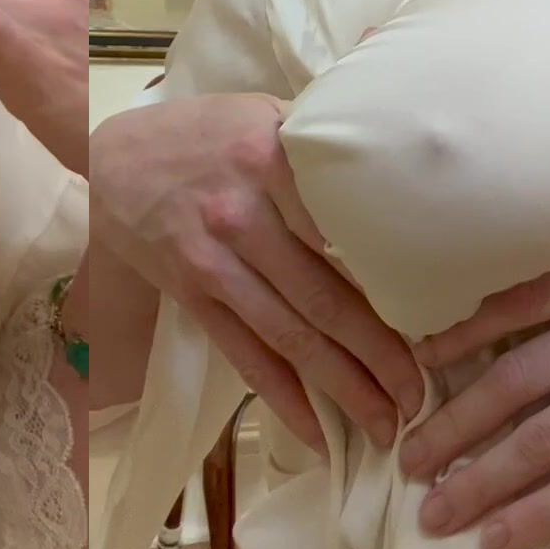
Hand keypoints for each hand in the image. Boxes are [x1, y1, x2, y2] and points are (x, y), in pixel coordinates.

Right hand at [81, 91, 422, 449]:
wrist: (113, 153)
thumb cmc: (208, 132)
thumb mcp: (268, 115)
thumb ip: (321, 152)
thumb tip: (397, 182)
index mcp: (274, 164)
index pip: (346, 234)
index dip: (392, 285)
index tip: (436, 324)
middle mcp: (244, 218)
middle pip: (324, 298)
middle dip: (378, 357)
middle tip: (419, 397)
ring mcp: (214, 262)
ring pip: (289, 336)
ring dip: (340, 388)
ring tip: (384, 426)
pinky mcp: (192, 295)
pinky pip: (244, 356)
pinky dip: (282, 399)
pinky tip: (316, 433)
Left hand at [395, 210, 549, 548]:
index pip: (523, 301)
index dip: (463, 335)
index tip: (419, 361)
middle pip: (515, 378)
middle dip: (453, 423)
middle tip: (404, 455)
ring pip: (542, 437)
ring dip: (479, 479)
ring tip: (434, 511)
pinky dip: (540, 515)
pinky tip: (502, 540)